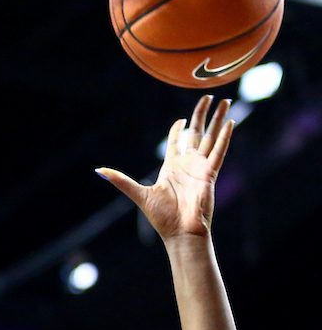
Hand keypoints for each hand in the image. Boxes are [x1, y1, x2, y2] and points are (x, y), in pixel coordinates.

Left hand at [97, 95, 233, 239]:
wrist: (180, 232)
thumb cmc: (162, 218)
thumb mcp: (138, 194)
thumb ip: (120, 180)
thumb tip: (99, 171)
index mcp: (172, 167)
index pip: (176, 142)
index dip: (178, 129)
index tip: (181, 119)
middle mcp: (188, 164)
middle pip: (197, 133)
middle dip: (202, 115)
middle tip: (209, 97)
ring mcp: (200, 168)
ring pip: (211, 137)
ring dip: (218, 119)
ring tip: (224, 101)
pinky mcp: (210, 174)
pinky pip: (219, 152)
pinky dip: (225, 137)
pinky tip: (231, 122)